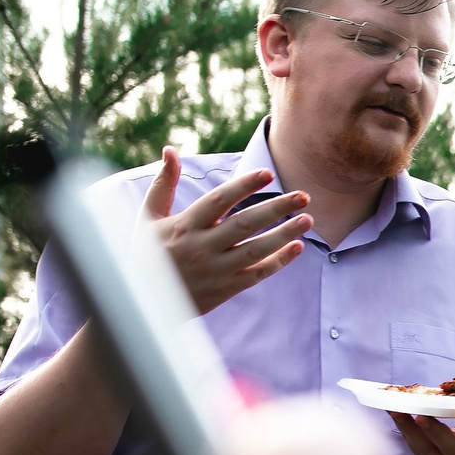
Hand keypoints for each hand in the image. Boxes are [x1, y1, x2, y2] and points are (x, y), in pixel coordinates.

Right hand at [143, 148, 313, 315]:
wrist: (146, 304)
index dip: (244, 186)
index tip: (267, 173)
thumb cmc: (147, 254)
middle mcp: (202, 247)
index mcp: (184, 226)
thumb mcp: (148, 218)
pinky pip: (258, 273)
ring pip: (256, 250)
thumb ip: (163, 184)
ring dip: (285, 234)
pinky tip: (297, 246)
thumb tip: (170, 150)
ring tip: (308, 219)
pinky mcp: (227, 288)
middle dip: (277, 208)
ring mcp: (216, 269)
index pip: (219, 201)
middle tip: (303, 195)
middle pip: (245, 223)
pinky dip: (279, 261)